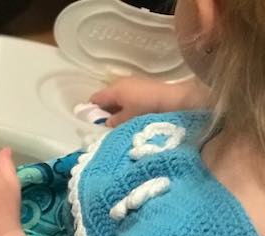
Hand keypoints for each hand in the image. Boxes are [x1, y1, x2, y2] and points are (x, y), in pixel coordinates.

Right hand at [90, 76, 208, 126]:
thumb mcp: (127, 119)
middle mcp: (120, 82)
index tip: (94, 123)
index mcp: (113, 90)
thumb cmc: (147, 108)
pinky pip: (127, 94)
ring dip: (117, 107)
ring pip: (117, 96)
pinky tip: (133, 114)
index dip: (91, 111)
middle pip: (105, 97)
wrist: (173, 99)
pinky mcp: (142, 84)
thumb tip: (106, 123)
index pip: (94, 99)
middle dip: (105, 110)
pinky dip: (127, 103)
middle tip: (108, 125)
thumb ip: (114, 122)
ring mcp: (132, 82)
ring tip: (122, 121)